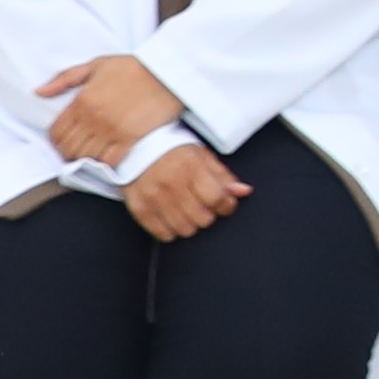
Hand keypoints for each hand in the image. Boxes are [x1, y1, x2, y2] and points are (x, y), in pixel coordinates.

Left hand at [39, 54, 189, 171]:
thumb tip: (38, 92)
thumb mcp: (96, 65)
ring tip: (91, 155)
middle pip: (69, 148)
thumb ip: (65, 79)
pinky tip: (108, 158)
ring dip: (86, 159)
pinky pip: (109, 161)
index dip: (55, 142)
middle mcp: (93, 118)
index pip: (57, 132)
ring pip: (87, 157)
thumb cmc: (132, 67)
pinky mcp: (130, 139)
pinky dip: (105, 163)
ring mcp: (111, 130)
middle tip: (75, 152)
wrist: (166, 73)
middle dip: (68, 153)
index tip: (62, 143)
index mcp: (82, 100)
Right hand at [118, 138, 249, 241]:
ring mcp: (154, 197)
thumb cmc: (172, 149)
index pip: (218, 199)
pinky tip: (170, 217)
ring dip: (190, 224)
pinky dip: (170, 230)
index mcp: (191, 167)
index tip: (223, 203)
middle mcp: (173, 183)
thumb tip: (243, 191)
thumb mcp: (202, 155)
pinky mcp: (140, 208)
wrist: (135, 144)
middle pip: (204, 219)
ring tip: (185, 210)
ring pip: (185, 230)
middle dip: (208, 214)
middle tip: (201, 204)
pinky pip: (163, 234)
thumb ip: (223, 176)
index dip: (226, 204)